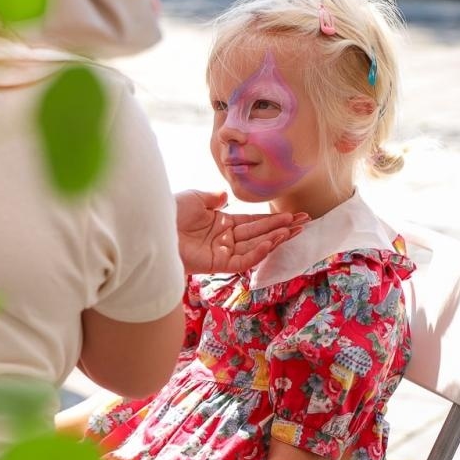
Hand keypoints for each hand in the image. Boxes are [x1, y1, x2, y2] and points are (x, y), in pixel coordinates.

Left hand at [174, 190, 307, 274]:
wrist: (154, 225)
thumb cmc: (171, 212)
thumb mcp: (196, 198)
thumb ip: (214, 198)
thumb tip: (226, 195)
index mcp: (222, 223)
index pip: (254, 222)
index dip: (273, 220)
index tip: (294, 216)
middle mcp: (225, 239)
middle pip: (260, 234)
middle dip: (282, 229)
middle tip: (304, 222)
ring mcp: (222, 252)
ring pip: (255, 248)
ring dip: (274, 239)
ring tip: (293, 230)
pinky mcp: (217, 264)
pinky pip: (242, 261)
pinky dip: (257, 253)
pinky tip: (271, 242)